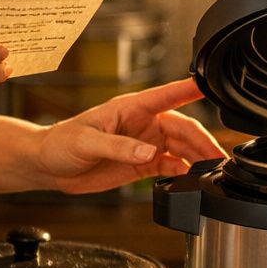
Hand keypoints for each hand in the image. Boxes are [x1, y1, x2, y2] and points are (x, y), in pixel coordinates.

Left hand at [36, 79, 224, 193]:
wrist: (49, 166)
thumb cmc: (61, 143)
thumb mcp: (86, 141)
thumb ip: (119, 146)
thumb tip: (148, 152)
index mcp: (131, 108)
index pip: (167, 96)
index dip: (189, 90)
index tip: (209, 86)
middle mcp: (144, 124)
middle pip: (183, 129)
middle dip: (203, 142)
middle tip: (218, 157)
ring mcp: (146, 144)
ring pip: (182, 148)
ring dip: (198, 158)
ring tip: (212, 171)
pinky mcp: (143, 164)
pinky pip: (171, 166)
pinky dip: (184, 173)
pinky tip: (191, 181)